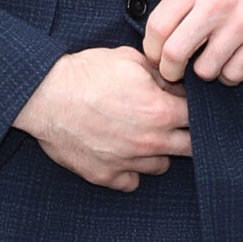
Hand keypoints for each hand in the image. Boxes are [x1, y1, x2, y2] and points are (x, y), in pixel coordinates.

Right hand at [15, 46, 192, 190]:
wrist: (44, 95)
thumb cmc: (85, 74)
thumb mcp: (130, 60)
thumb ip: (161, 74)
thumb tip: (177, 83)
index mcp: (161, 111)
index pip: (198, 117)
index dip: (195, 108)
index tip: (183, 103)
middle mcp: (150, 142)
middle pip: (189, 147)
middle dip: (185, 133)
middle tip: (169, 120)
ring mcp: (128, 162)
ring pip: (161, 166)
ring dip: (158, 152)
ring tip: (141, 135)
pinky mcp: (105, 175)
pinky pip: (132, 181)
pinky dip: (131, 170)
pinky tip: (122, 153)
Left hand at [144, 0, 242, 85]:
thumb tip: (162, 32)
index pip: (157, 27)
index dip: (152, 50)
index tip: (157, 56)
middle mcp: (216, 4)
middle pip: (175, 53)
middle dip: (170, 70)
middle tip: (175, 72)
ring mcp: (242, 25)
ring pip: (205, 70)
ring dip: (205, 71)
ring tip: (212, 60)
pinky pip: (234, 74)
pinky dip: (230, 74)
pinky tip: (234, 61)